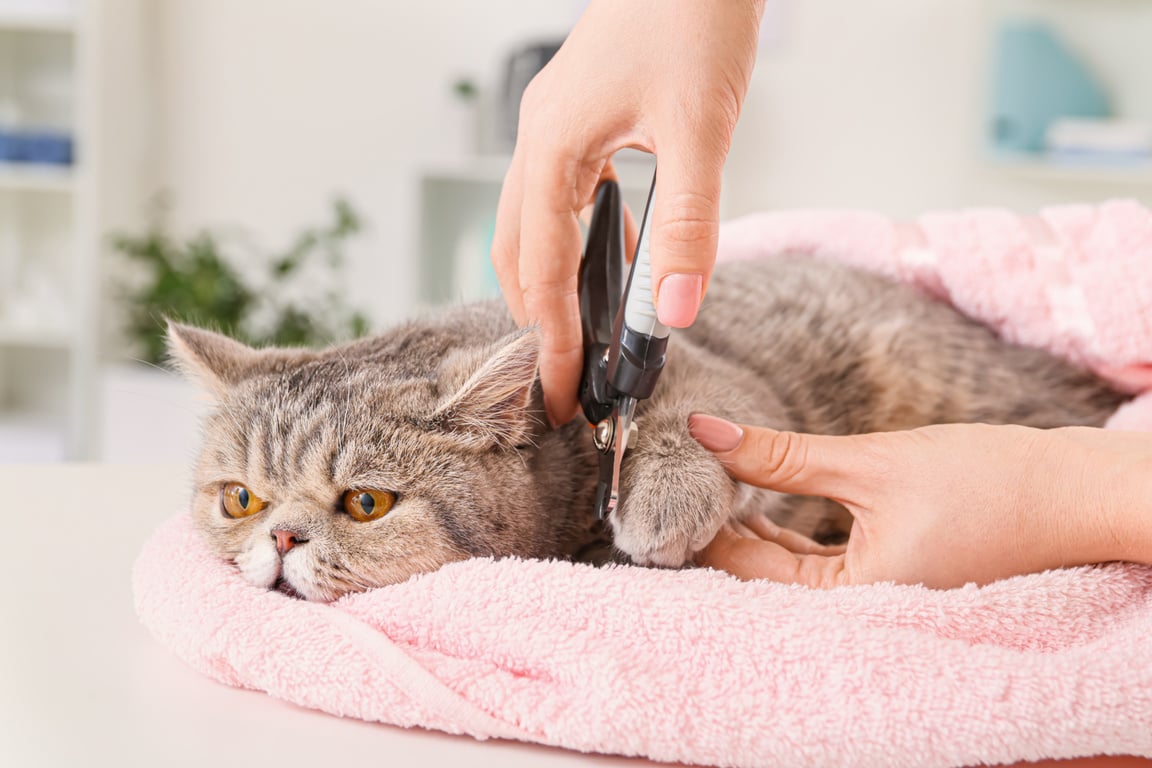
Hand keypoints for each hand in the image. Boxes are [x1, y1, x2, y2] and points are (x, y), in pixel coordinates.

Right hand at [492, 0, 763, 425]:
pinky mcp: (580, 121)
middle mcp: (539, 142)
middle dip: (538, 322)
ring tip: (584, 337)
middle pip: (516, 255)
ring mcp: (555, 130)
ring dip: (554, 285)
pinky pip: (564, 199)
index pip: (540, 272)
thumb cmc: (692, 17)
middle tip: (565, 380)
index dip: (552, 341)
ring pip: (533, 229)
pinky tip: (617, 260)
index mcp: (552, 149)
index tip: (562, 398)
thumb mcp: (699, 128)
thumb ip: (688, 223)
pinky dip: (580, 243)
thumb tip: (671, 311)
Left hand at [687, 415, 1151, 588]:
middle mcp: (862, 612)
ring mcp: (878, 597)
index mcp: (853, 601)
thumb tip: (707, 431)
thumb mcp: (870, 463)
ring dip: (754, 532)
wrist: (1077, 491)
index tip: (663, 488)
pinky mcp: (893, 575)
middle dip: (722, 530)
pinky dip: (792, 536)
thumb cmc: (989, 482)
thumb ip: (781, 455)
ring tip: (713, 487)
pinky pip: (825, 563)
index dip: (700, 527)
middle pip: (764, 577)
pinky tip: (764, 506)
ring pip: (792, 570)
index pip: (746, 571)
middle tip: (677, 484)